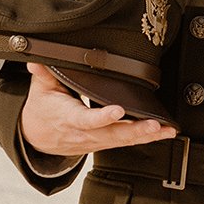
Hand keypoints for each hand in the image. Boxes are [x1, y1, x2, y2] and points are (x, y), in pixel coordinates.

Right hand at [18, 61, 178, 156]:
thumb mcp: (40, 90)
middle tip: (154, 124)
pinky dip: (146, 139)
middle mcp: (85, 133)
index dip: (102, 117)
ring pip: (123, 140)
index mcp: (69, 118)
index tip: (118, 110)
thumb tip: (37, 61)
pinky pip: (126, 142)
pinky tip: (163, 134)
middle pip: (112, 134)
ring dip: (146, 136)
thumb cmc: (43, 110)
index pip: (87, 119)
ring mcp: (96, 140)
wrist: (37, 137)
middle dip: (135, 130)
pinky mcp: (104, 143)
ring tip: (166, 130)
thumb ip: (43, 75)